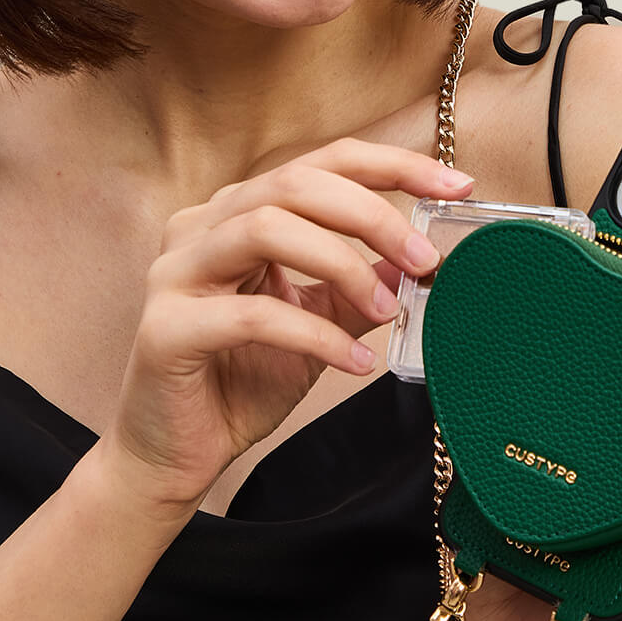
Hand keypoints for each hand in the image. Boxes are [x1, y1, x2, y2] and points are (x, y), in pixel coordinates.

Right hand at [94, 138, 472, 523]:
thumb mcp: (316, 323)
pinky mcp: (166, 327)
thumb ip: (357, 288)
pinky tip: (355, 362)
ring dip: (343, 265)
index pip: (321, 163)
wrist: (171, 456)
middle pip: (294, 183)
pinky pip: (252, 314)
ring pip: (266, 228)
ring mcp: (174, 272)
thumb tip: (419, 264)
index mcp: (236, 212)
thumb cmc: (240, 381)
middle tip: (424, 261)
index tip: (456, 184)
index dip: (392, 165)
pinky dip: (315, 334)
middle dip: (372, 215)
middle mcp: (200, 225)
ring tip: (388, 312)